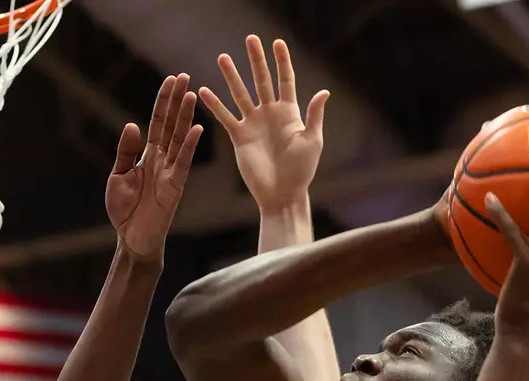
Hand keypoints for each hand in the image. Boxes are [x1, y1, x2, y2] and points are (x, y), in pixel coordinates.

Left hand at [106, 73, 203, 261]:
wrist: (132, 238)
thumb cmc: (125, 210)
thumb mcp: (118, 175)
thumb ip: (125, 150)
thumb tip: (131, 124)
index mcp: (148, 156)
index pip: (158, 123)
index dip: (163, 101)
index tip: (170, 80)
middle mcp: (162, 160)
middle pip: (171, 124)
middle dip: (177, 100)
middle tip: (184, 76)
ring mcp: (170, 172)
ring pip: (179, 139)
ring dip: (185, 116)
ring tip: (191, 94)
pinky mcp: (174, 187)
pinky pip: (183, 163)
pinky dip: (190, 146)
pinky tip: (196, 128)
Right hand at [199, 36, 328, 212]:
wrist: (282, 193)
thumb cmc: (302, 170)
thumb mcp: (312, 141)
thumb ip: (315, 116)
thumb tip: (324, 92)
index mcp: (289, 113)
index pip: (285, 80)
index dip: (282, 62)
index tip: (277, 43)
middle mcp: (270, 114)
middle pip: (262, 80)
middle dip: (256, 60)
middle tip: (250, 39)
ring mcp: (253, 124)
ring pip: (241, 94)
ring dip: (232, 76)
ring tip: (223, 57)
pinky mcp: (239, 137)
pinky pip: (225, 117)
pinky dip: (215, 105)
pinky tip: (203, 91)